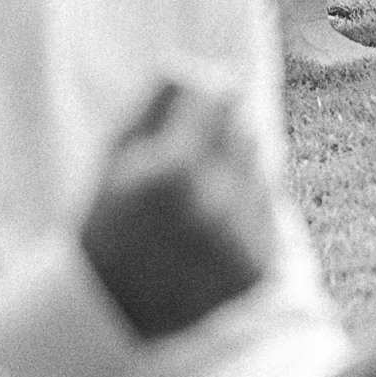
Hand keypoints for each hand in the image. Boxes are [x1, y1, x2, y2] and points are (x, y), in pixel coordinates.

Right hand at [78, 70, 275, 340]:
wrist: (114, 310)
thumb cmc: (107, 222)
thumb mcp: (115, 158)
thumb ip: (155, 106)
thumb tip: (195, 65)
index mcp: (172, 174)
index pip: (222, 98)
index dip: (210, 96)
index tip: (200, 101)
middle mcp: (214, 207)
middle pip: (246, 130)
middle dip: (223, 133)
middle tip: (191, 156)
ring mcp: (241, 241)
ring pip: (261, 169)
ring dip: (236, 170)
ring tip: (197, 195)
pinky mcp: (259, 266)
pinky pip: (267, 212)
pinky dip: (246, 210)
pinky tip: (211, 228)